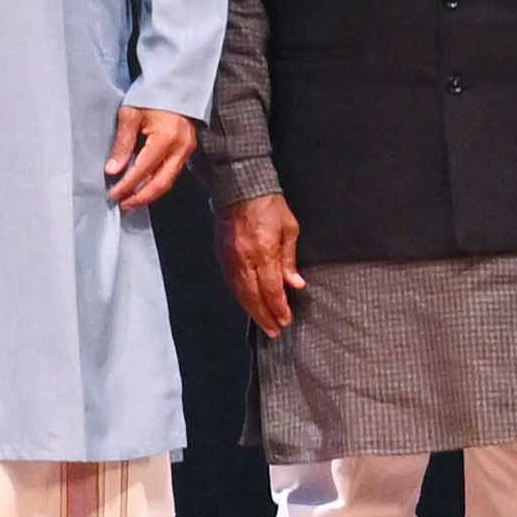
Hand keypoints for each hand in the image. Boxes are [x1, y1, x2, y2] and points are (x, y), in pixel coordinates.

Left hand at [104, 104, 198, 213]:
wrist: (174, 82)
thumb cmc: (150, 95)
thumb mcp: (130, 115)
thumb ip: (122, 144)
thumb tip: (112, 170)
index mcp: (166, 139)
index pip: (143, 171)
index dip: (127, 185)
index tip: (113, 194)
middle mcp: (181, 148)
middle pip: (160, 183)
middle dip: (140, 198)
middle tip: (123, 205)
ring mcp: (187, 149)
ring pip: (168, 181)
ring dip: (149, 193)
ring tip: (131, 200)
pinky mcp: (188, 149)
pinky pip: (172, 172)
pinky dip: (157, 182)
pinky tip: (144, 186)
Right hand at [226, 193, 302, 338]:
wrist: (239, 186)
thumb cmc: (268, 204)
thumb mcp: (289, 228)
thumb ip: (290, 258)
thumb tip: (295, 284)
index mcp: (263, 251)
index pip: (271, 288)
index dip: (278, 307)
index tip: (286, 320)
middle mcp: (243, 258)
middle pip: (253, 296)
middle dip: (265, 315)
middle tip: (275, 331)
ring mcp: (229, 258)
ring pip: (240, 292)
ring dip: (252, 310)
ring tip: (263, 323)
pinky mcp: (221, 255)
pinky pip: (231, 282)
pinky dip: (240, 297)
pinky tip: (248, 304)